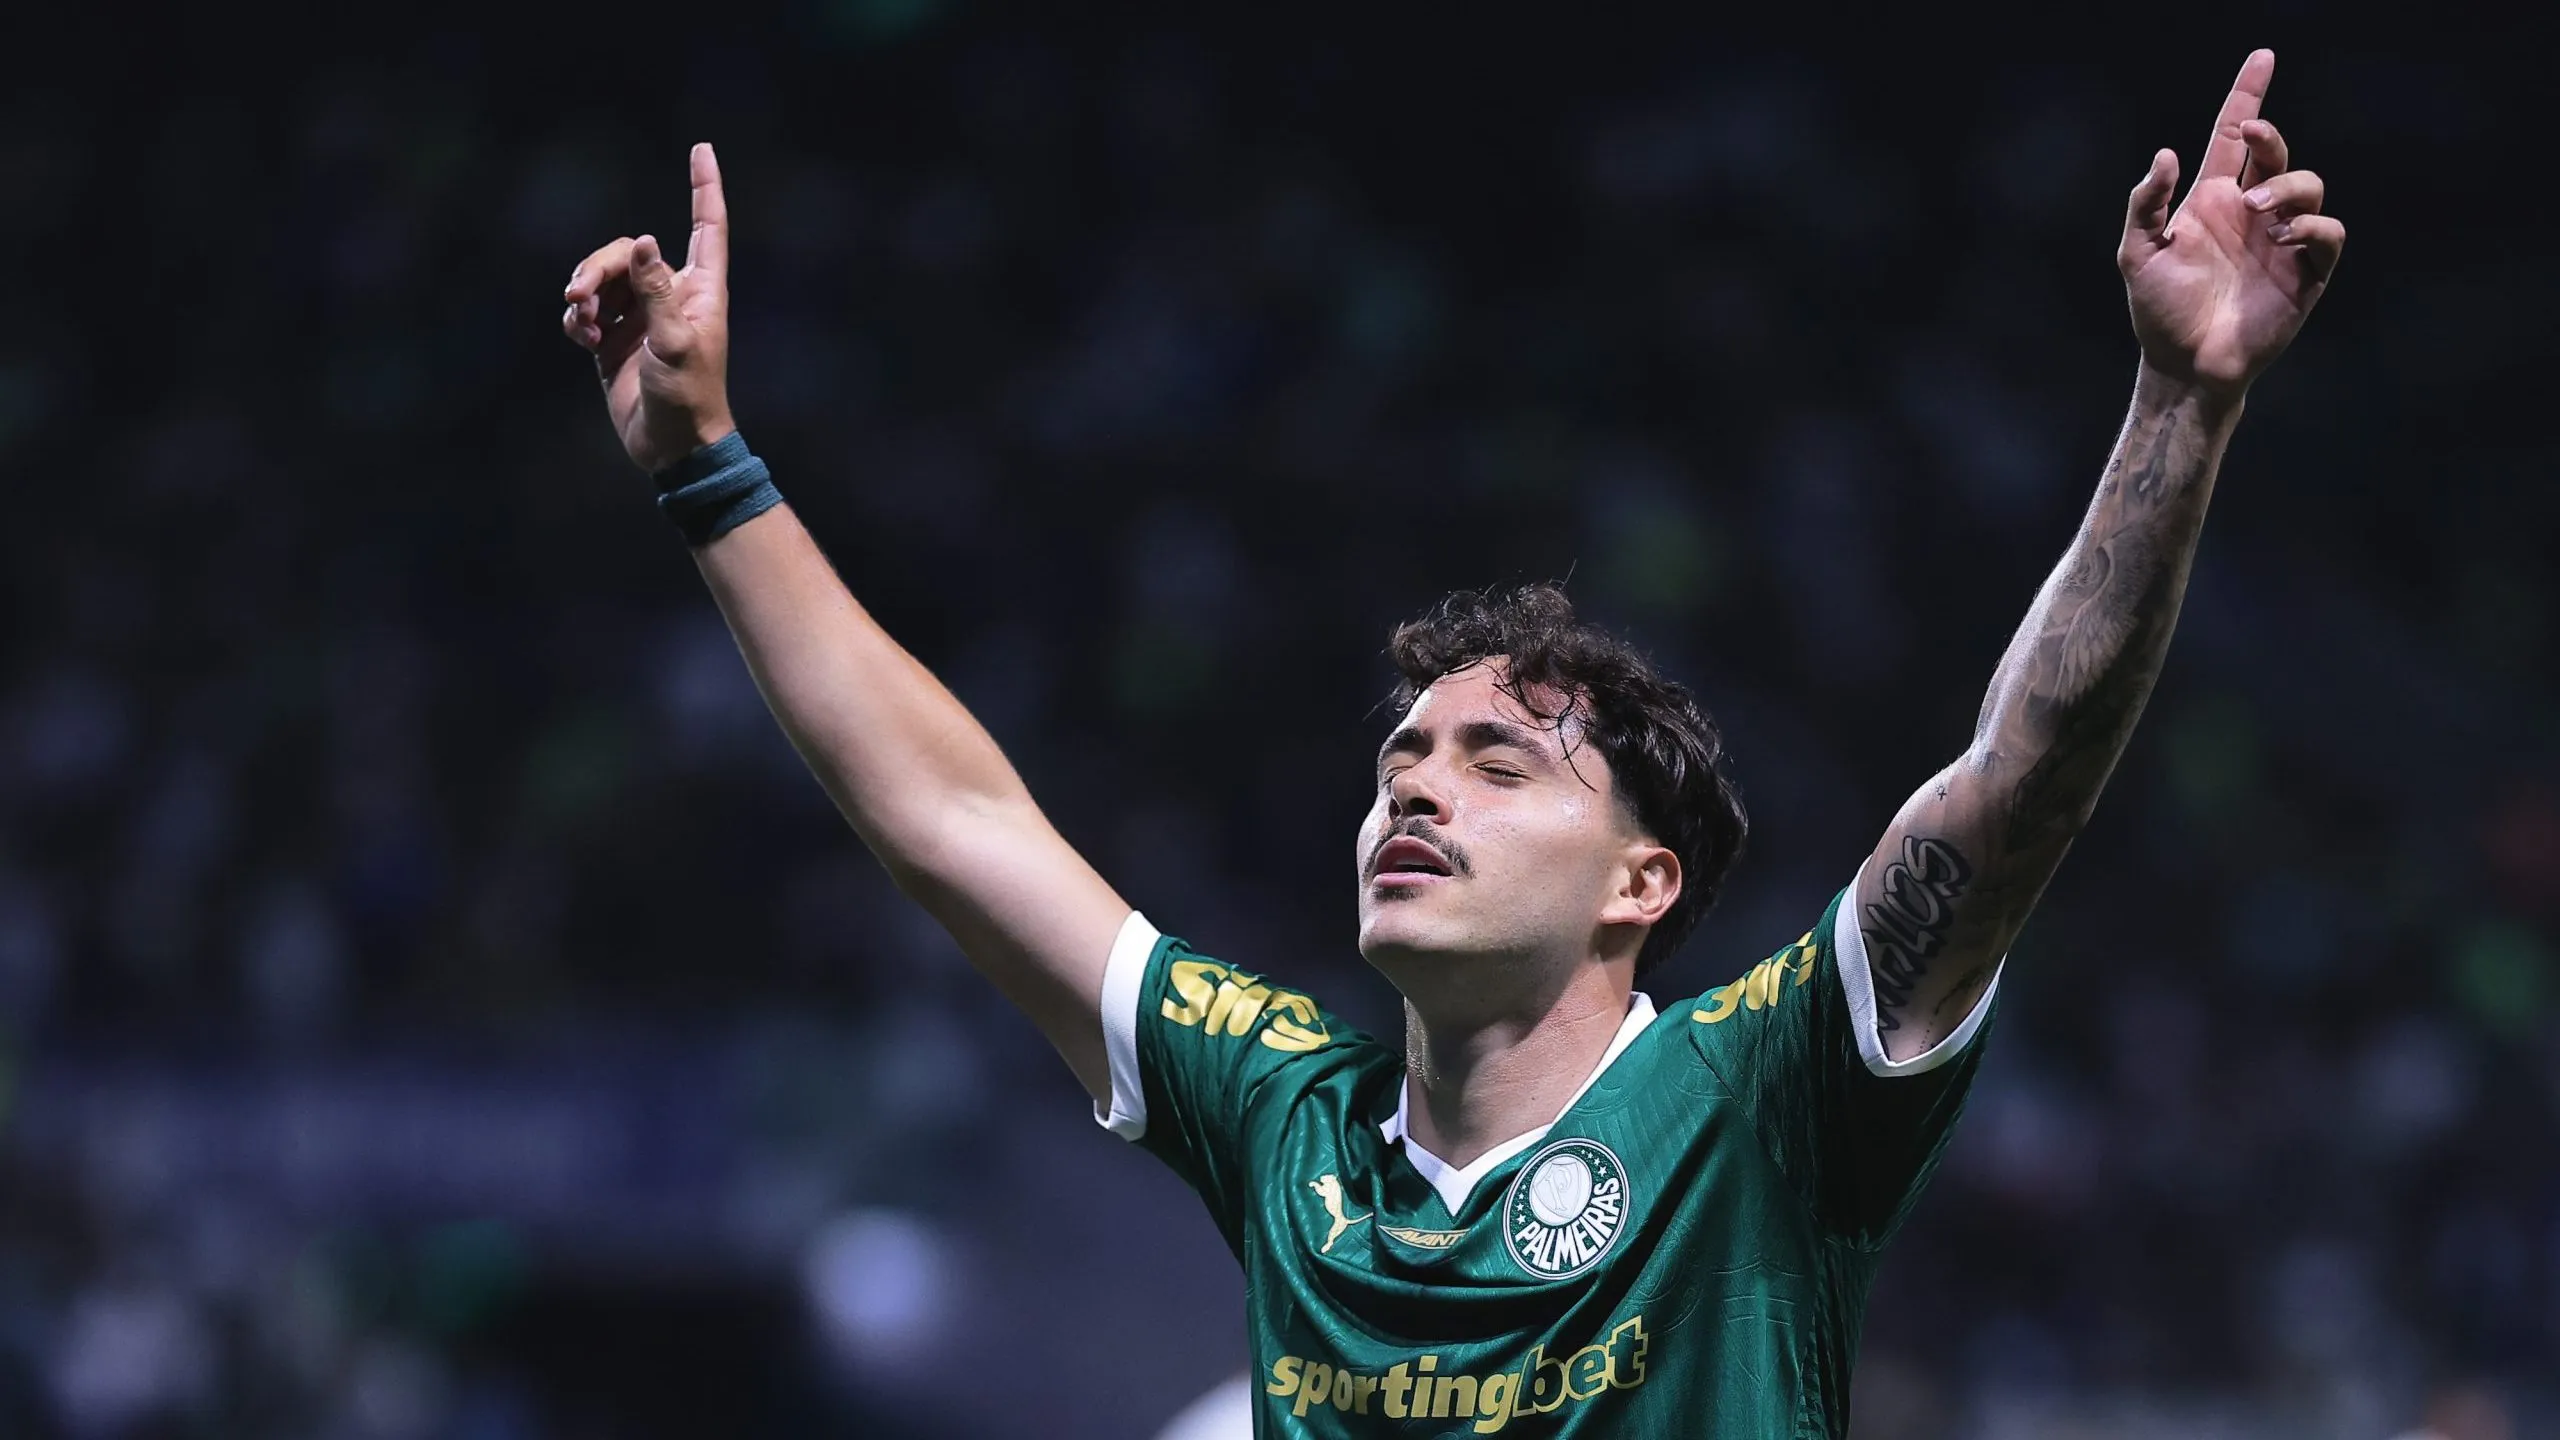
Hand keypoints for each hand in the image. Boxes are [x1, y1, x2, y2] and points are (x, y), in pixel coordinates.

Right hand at [561, 143, 736, 472]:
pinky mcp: (614, 340)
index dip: (704, 187)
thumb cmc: (688, 396)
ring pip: (603, 278)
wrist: (672, 448)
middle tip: (581, 295)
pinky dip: (579, 318)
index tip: (701, 149)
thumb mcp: (675, 342)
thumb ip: (656, 291)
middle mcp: (671, 296)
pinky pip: (588, 310)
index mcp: (700, 289)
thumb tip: (646, 242)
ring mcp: (641, 317)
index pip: (706, 226)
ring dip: (585, 292)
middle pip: (630, 251)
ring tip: (584, 322)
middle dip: (599, 266)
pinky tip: (585, 337)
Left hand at [2119, 50, 2344, 400]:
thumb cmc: (2159, 309)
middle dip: (2270, 136)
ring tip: (2258, 208)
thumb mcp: (2137, 253)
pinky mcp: (2306, 272)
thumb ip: (2146, 203)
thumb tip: (2166, 154)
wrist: (2184, 363)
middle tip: (2251, 137)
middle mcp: (2252, 213)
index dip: (2248, 97)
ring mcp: (2282, 240)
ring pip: (2310, 185)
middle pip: (2276, 154)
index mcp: (2213, 200)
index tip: (2262, 57)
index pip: (2234, 138)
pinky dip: (2312, 224)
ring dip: (2288, 184)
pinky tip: (2284, 234)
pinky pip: (2327, 232)